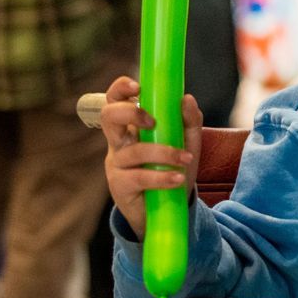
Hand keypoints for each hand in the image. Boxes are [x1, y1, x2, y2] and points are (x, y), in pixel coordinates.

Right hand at [100, 76, 200, 239]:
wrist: (166, 211)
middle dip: (130, 113)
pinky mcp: (119, 186)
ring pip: (133, 151)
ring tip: (185, 159)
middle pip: (108, 117)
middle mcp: (118, 142)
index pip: (114, 100)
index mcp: (131, 127)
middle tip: (152, 121)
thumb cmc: (171, 170)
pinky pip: (139, 177)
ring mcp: (116, 164)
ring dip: (163, 152)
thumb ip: (189, 121)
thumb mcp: (186, 144)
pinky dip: (162, 177)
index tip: (139, 87)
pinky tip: (177, 179)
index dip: (120, 89)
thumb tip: (186, 98)